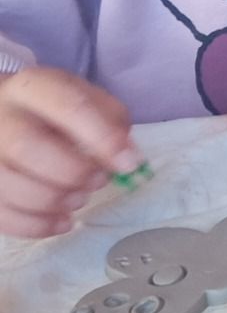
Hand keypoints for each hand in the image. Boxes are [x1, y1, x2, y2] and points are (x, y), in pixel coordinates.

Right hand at [0, 68, 137, 238]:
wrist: (4, 116)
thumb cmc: (52, 111)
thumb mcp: (86, 99)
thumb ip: (111, 121)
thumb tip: (128, 157)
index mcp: (32, 87)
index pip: (67, 105)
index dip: (101, 136)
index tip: (128, 163)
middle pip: (25, 145)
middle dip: (71, 171)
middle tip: (98, 182)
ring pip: (6, 183)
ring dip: (52, 201)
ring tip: (79, 200)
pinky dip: (35, 225)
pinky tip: (62, 222)